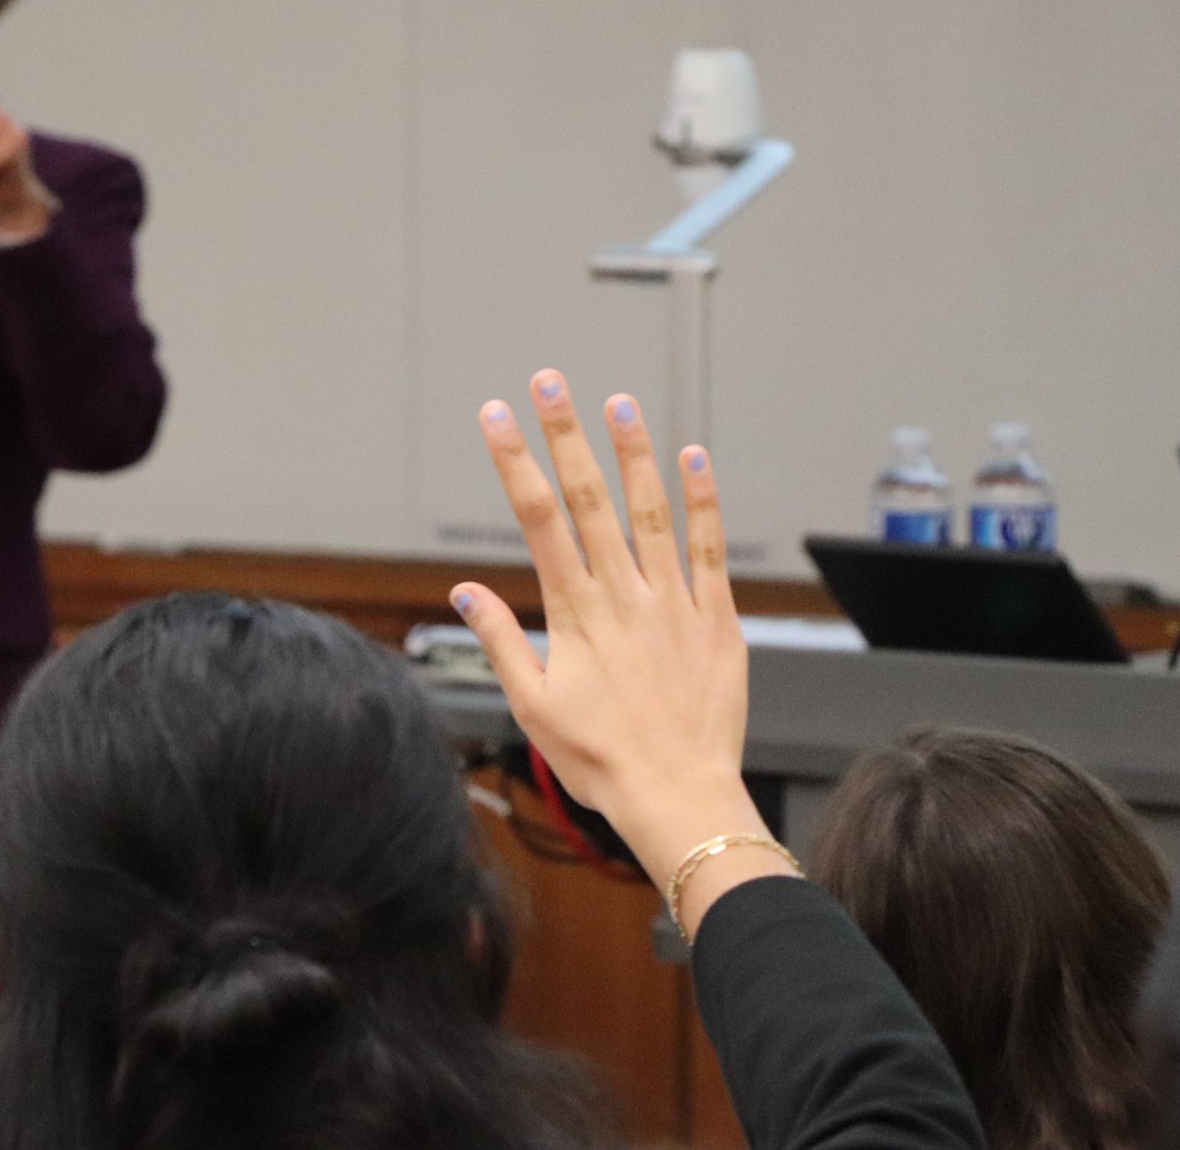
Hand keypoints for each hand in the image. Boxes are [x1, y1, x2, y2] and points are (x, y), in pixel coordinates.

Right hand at [449, 371, 796, 929]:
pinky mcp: (716, 619)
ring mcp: (672, 604)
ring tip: (617, 403)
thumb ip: (500, 640)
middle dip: (565, 435)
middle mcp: (623, 597)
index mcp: (575, 614)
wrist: (679, 797)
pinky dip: (702, 501)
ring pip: (649, 512)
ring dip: (632, 453)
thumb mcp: (532, 706)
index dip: (514, 462)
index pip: (537, 520)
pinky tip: (694, 457)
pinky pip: (709, 548)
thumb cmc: (601, 761)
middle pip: (588, 500)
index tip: (496, 417)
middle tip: (550, 382)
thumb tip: (463, 592)